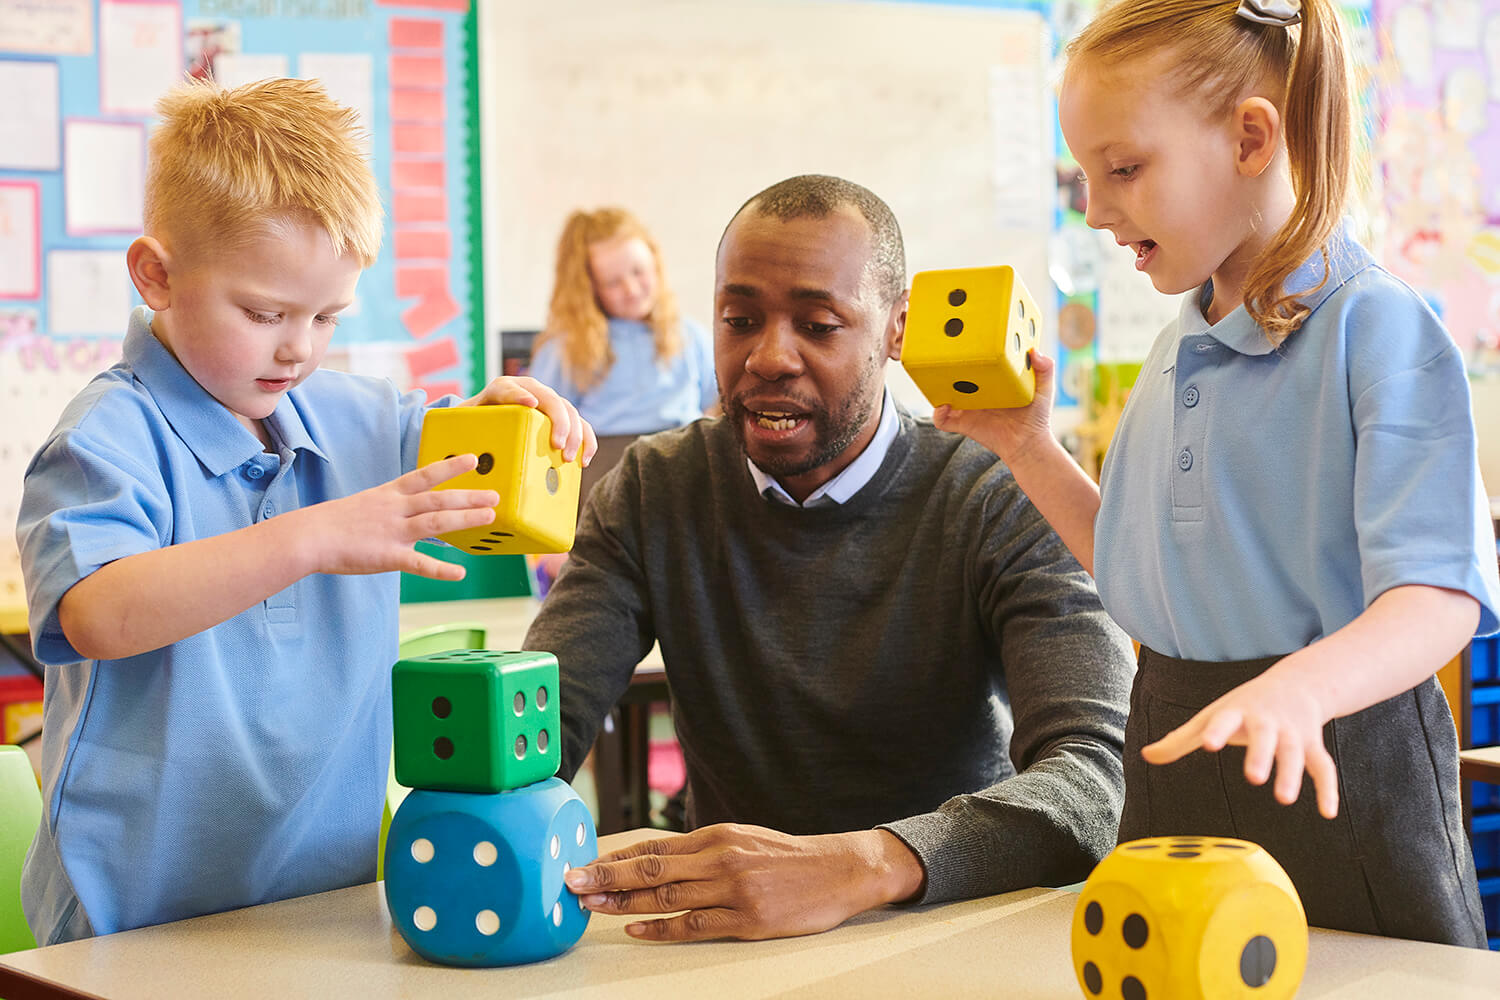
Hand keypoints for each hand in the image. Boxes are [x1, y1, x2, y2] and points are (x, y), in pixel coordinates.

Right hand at [301, 453, 498, 579]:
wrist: (307, 537)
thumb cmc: (334, 523)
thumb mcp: (366, 505)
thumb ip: (392, 507)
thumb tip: (411, 511)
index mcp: (389, 495)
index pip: (424, 475)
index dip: (449, 467)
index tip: (472, 458)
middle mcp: (395, 509)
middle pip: (437, 498)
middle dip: (468, 495)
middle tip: (496, 494)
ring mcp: (392, 532)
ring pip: (435, 523)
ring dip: (464, 519)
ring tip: (489, 516)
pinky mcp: (387, 556)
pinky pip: (418, 563)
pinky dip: (440, 569)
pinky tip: (460, 573)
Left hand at [465, 375, 597, 463]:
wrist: (488, 418)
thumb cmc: (475, 424)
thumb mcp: (466, 424)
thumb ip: (462, 430)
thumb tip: (459, 455)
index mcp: (502, 388)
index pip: (509, 388)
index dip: (519, 395)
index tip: (530, 404)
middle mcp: (529, 390)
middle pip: (549, 399)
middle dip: (558, 422)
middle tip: (557, 446)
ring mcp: (548, 402)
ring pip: (570, 411)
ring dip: (575, 434)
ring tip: (569, 457)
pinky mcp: (561, 417)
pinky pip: (580, 424)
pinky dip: (586, 440)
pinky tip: (584, 459)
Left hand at [562, 824, 924, 941]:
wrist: (837, 870)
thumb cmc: (784, 856)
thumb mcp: (741, 839)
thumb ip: (701, 849)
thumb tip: (653, 860)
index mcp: (716, 836)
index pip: (654, 846)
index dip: (615, 856)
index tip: (583, 862)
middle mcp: (720, 858)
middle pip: (651, 868)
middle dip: (607, 877)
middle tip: (572, 883)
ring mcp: (733, 890)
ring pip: (667, 897)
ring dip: (624, 902)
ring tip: (592, 906)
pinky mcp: (746, 919)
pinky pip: (695, 924)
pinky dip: (661, 927)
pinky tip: (636, 928)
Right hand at [931, 351, 1056, 466]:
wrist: (1028, 444)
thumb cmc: (1036, 416)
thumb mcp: (1045, 389)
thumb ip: (1045, 369)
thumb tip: (1034, 351)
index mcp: (992, 379)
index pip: (977, 361)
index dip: (970, 351)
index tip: (966, 340)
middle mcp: (977, 391)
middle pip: (956, 374)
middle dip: (948, 364)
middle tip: (947, 354)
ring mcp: (968, 407)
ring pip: (944, 394)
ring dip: (937, 385)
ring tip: (938, 376)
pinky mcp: (963, 424)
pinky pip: (942, 419)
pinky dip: (938, 413)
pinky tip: (944, 405)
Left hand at [1141, 658, 1339, 817]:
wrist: (1295, 683)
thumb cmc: (1242, 706)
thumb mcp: (1209, 718)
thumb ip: (1179, 740)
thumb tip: (1145, 755)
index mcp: (1236, 712)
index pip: (1224, 719)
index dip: (1217, 731)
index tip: (1209, 744)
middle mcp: (1266, 721)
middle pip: (1265, 736)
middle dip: (1260, 754)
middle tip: (1253, 777)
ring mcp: (1292, 732)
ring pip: (1296, 752)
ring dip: (1291, 774)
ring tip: (1283, 798)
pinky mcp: (1314, 744)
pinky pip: (1324, 766)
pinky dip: (1328, 788)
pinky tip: (1327, 813)